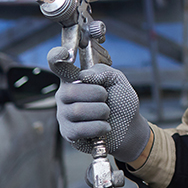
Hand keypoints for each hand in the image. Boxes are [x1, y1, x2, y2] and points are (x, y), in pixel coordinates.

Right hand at [48, 46, 149, 162]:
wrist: (130, 127)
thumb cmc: (121, 102)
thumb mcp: (117, 80)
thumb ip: (103, 71)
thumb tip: (84, 76)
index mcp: (74, 78)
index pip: (57, 63)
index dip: (56, 56)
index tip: (63, 54)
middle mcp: (65, 95)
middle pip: (71, 90)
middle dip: (98, 94)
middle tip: (106, 99)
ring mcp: (64, 115)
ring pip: (77, 110)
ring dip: (101, 111)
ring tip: (106, 114)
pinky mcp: (68, 133)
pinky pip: (80, 129)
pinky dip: (99, 127)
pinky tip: (104, 127)